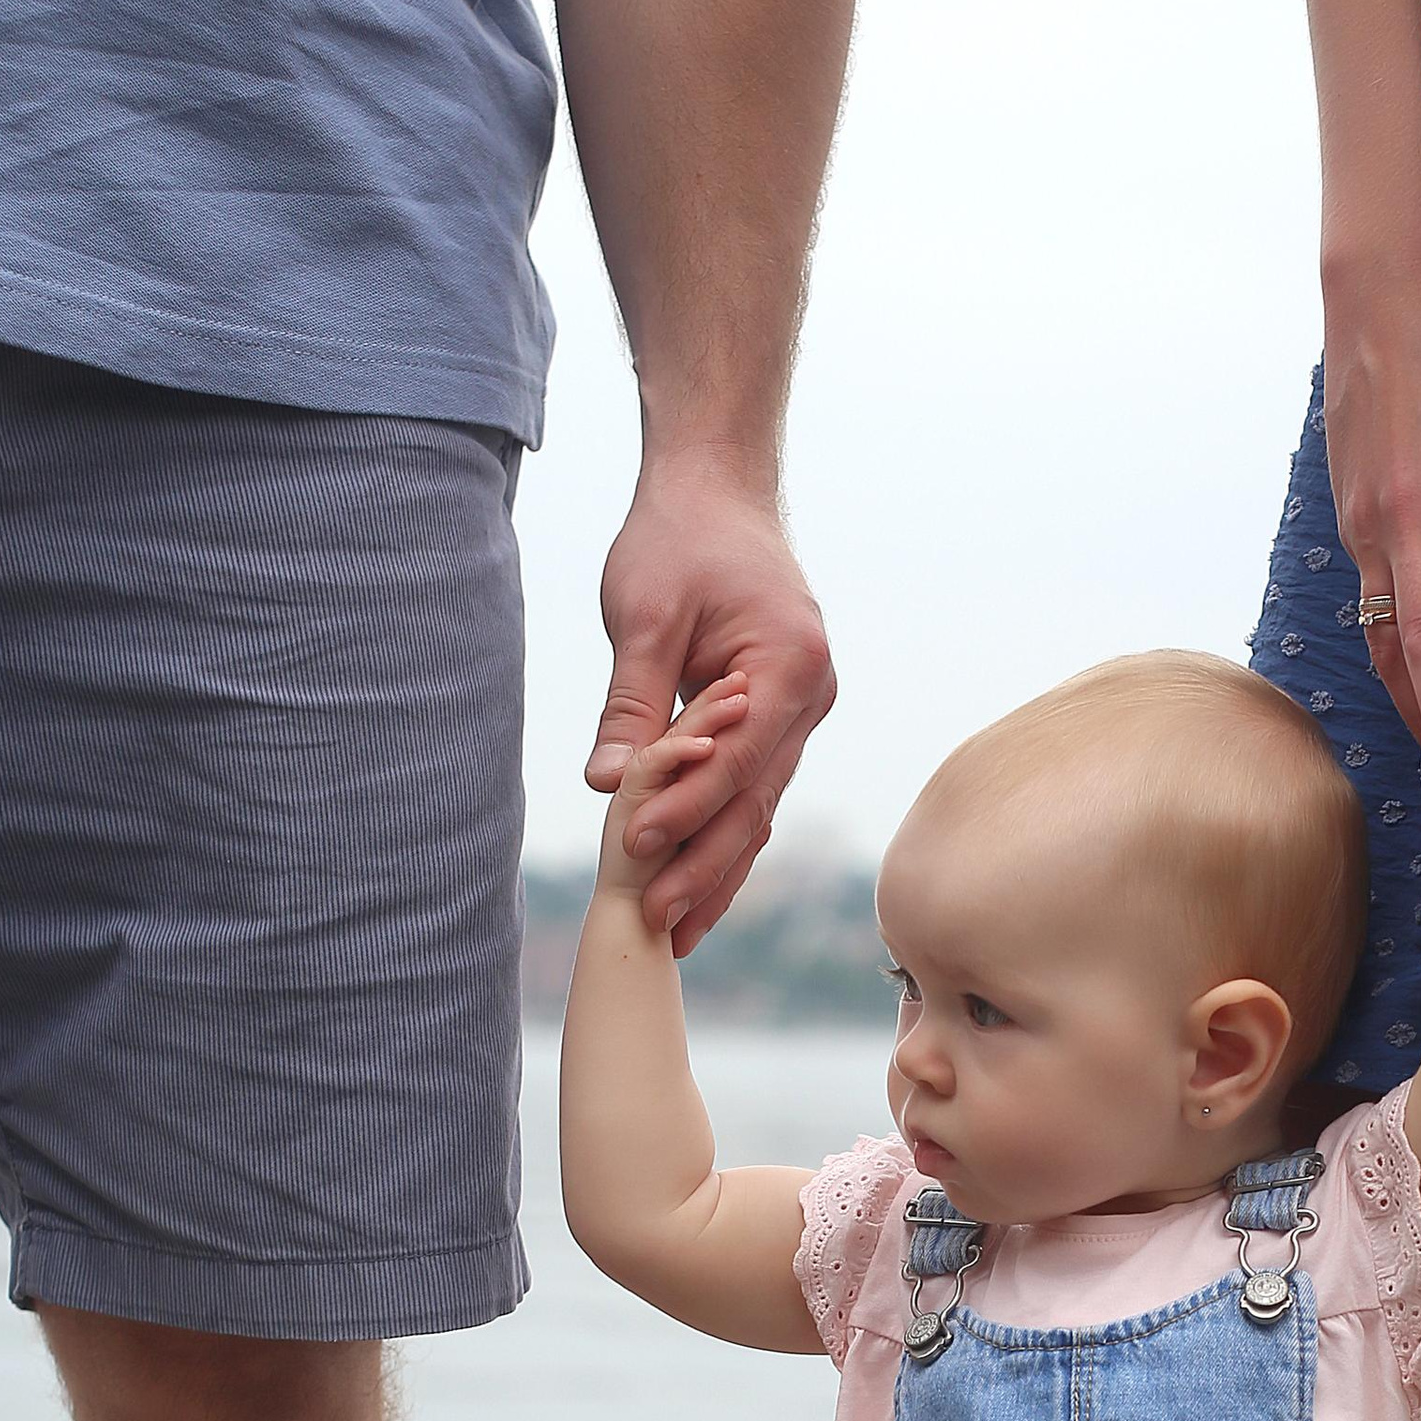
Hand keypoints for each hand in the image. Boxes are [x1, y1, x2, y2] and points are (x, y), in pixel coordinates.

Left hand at [589, 458, 835, 954]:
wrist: (717, 489)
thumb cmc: (679, 537)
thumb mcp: (644, 612)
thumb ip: (631, 702)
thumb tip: (609, 785)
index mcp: (790, 663)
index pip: (739, 760)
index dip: (688, 810)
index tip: (636, 850)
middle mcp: (811, 695)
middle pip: (757, 800)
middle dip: (706, 866)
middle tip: (659, 924)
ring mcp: (803, 710)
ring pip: (759, 806)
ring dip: (716, 868)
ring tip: (675, 931)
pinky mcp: (781, 718)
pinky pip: (754, 789)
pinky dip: (721, 834)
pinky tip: (694, 886)